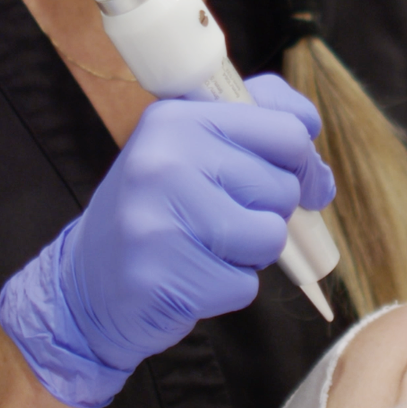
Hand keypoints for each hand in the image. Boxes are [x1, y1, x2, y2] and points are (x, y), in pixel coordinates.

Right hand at [0, 75, 332, 407]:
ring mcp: (159, 218)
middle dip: (268, 213)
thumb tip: (319, 173)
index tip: (300, 181)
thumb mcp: (192, 152)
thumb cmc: (158, 214)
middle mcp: (164, 159)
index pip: (287, 130)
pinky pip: (244, 285)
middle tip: (221, 220)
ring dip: (250, 254)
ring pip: (269, 236)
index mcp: (177, 118)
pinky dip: (227, 289)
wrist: (88, 284)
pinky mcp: (163, 276)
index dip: (306, 163)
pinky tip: (189, 278)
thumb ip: (257, 134)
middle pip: (282, 187)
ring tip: (205, 247)